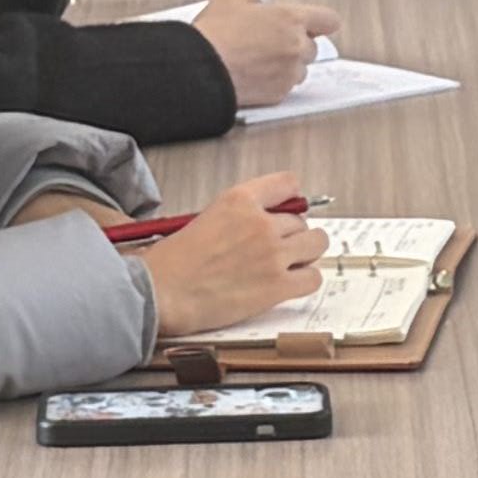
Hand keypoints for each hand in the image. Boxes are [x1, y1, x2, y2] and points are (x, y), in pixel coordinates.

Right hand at [134, 193, 326, 337]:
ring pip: (316, 244)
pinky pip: (313, 278)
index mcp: (238, 200)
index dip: (291, 198)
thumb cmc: (169, 263)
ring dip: (306, 253)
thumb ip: (235, 215)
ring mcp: (273, 254)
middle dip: (291, 234)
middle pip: (301, 220)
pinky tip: (291, 284)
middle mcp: (261, 223)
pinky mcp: (277, 286)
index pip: (287, 183)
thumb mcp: (200, 218)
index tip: (288, 208)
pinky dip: (306, 280)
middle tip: (276, 247)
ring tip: (290, 264)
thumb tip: (254, 222)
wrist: (160, 293)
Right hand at [189, 0, 326, 103]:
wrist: (201, 69)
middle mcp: (296, 47)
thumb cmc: (214, 35)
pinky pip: (284, 86)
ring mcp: (289, 73)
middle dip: (297, 44)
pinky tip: (253, 73)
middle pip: (313, 47)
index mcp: (291, 19)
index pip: (328, 20)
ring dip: (287, 64)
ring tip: (259, 59)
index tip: (316, 23)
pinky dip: (274, 81)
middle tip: (272, 40)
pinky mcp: (278, 94)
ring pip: (300, 69)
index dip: (321, 21)